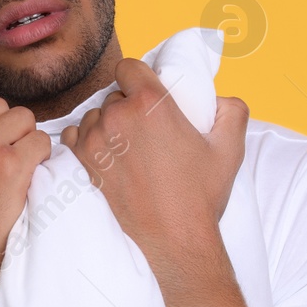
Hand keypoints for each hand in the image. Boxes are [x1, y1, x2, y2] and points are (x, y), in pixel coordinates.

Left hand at [59, 58, 247, 263]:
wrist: (176, 239)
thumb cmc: (202, 194)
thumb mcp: (231, 147)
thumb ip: (232, 109)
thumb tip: (218, 98)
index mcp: (151, 103)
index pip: (129, 67)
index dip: (138, 78)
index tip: (148, 96)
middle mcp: (118, 116)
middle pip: (114, 94)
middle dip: (127, 106)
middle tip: (146, 131)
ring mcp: (96, 141)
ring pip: (94, 115)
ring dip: (106, 124)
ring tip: (128, 147)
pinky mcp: (84, 164)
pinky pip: (74, 136)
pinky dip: (86, 141)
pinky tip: (106, 155)